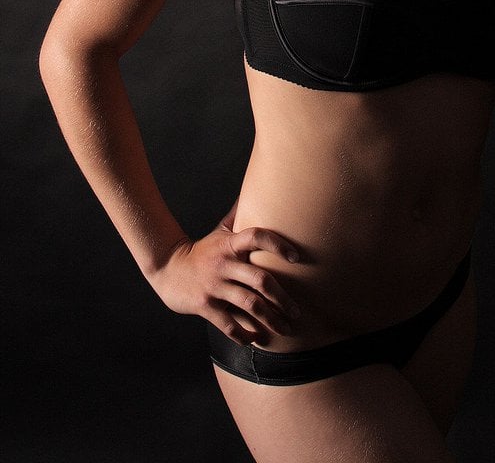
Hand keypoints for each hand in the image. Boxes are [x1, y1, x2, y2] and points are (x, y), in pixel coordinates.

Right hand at [150, 207, 300, 344]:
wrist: (167, 268)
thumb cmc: (203, 249)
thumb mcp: (220, 230)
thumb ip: (239, 215)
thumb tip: (257, 185)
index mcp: (230, 244)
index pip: (257, 236)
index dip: (278, 244)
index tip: (297, 258)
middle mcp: (224, 264)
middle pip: (261, 279)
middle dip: (283, 299)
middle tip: (297, 312)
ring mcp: (215, 286)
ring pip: (249, 305)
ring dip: (271, 319)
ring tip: (285, 329)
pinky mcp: (205, 305)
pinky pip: (228, 324)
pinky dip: (244, 334)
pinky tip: (257, 339)